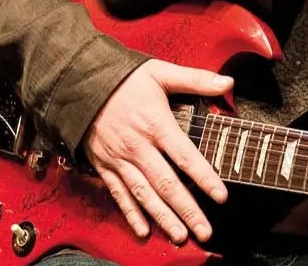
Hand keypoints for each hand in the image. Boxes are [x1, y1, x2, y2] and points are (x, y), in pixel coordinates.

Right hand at [83, 59, 233, 242]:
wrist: (79, 82)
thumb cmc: (124, 77)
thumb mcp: (161, 72)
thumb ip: (196, 79)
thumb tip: (228, 83)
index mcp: (156, 124)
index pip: (185, 156)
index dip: (204, 178)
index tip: (221, 197)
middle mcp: (138, 146)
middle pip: (166, 184)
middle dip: (187, 210)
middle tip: (205, 232)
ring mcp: (120, 159)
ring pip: (144, 194)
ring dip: (163, 218)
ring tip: (180, 236)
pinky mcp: (104, 166)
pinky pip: (119, 194)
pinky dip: (131, 214)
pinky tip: (143, 231)